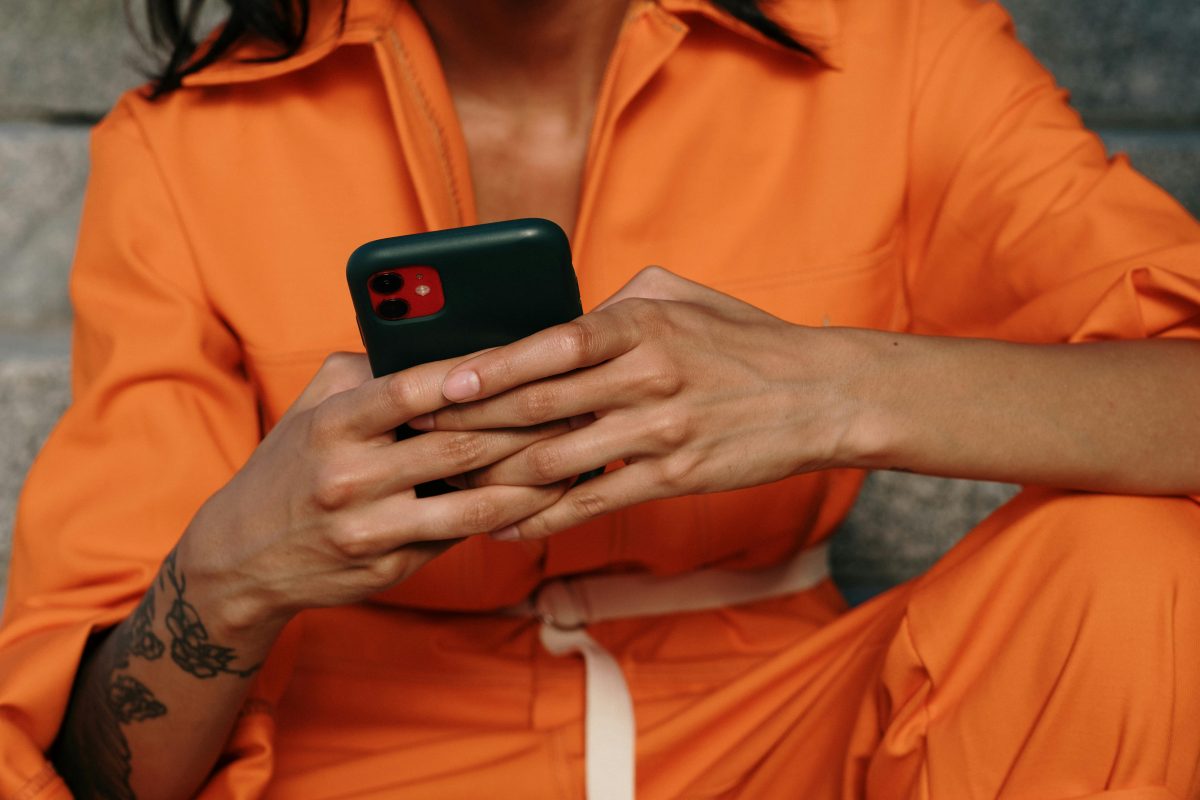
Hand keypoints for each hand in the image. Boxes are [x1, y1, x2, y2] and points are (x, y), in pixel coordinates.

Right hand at [177, 352, 569, 647]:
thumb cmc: (290, 467)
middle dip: (526, 424)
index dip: (470, 373)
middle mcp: (347, 477)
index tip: (522, 356)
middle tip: (578, 402)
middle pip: (458, 445)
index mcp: (331, 424)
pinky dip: (508, 516)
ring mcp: (369, 529)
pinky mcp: (387, 568)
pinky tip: (545, 498)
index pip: (410, 389)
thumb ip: (368, 373)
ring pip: (473, 502)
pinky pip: (461, 538)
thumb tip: (442, 345)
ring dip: (534, 478)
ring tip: (577, 453)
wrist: (239, 559)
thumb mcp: (312, 409)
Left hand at [409, 267, 858, 539]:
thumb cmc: (745, 340)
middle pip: (536, 408)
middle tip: (418, 436)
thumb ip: (615, 303)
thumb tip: (559, 317)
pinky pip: (591, 502)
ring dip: (494, 477)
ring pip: (554, 462)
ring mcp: (657, 432)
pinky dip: (542, 518)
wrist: (820, 396)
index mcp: (638, 325)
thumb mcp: (682, 297)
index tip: (437, 382)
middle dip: (469, 425)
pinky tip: (504, 525)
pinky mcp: (672, 478)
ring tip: (446, 484)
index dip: (487, 368)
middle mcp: (643, 377)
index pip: (546, 346)